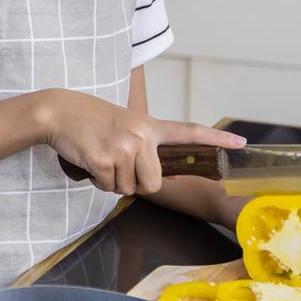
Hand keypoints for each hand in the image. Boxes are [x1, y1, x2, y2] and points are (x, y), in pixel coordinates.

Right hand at [33, 90, 245, 195]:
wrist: (59, 112)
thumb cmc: (91, 121)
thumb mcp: (125, 125)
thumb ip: (145, 146)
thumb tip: (160, 179)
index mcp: (150, 126)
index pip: (189, 132)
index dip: (216, 140)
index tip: (240, 144)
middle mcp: (141, 136)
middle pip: (153, 183)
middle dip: (135, 182)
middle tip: (117, 162)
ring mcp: (123, 147)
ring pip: (129, 189)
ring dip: (113, 181)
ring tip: (101, 157)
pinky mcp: (104, 159)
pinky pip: (108, 187)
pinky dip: (97, 181)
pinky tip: (90, 160)